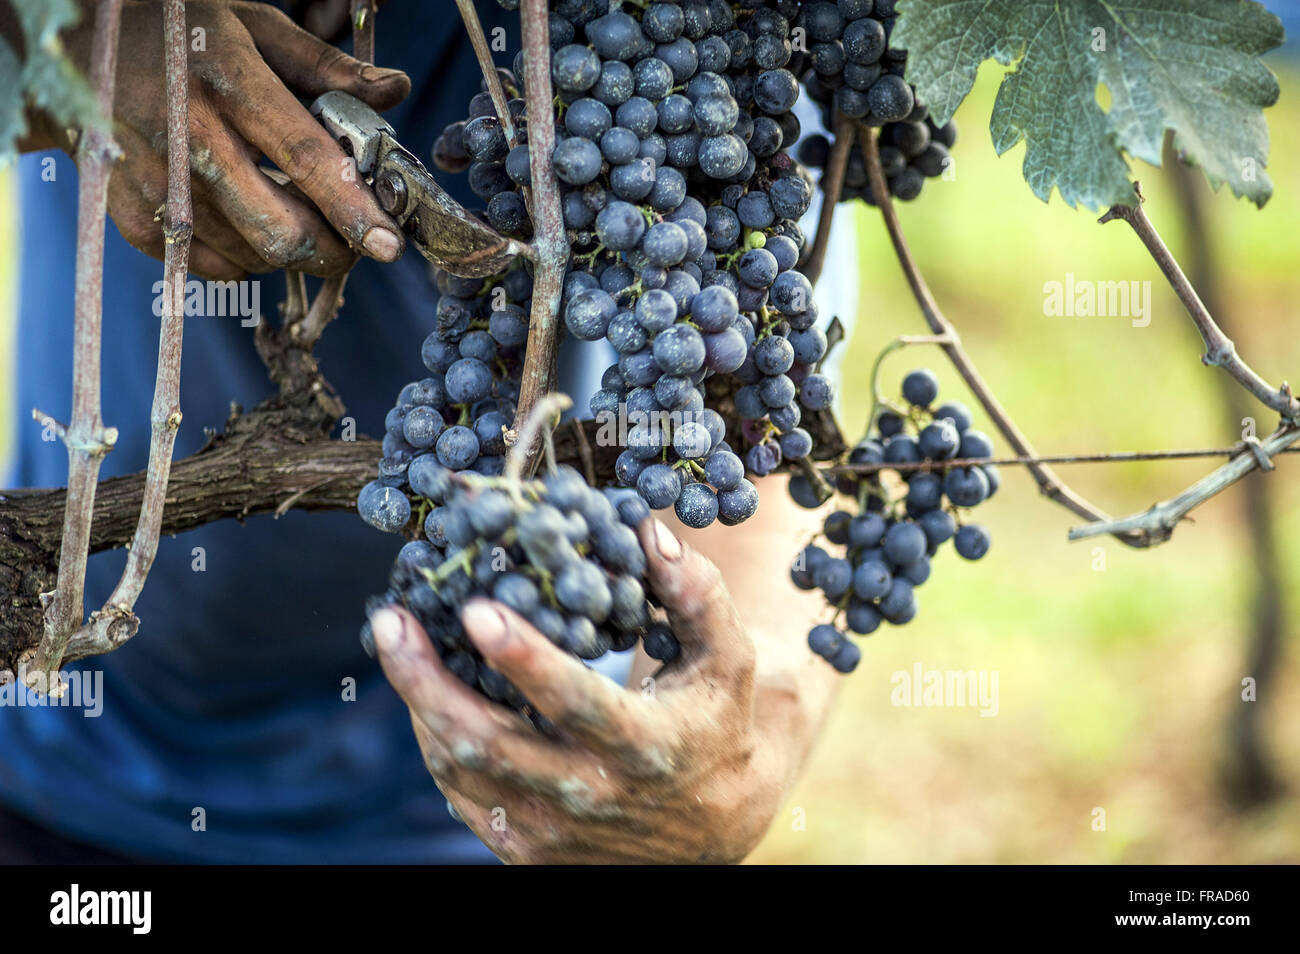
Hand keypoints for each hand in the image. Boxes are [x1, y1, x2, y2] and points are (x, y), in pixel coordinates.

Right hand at [44, 0, 411, 278]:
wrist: (70, 51)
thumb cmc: (176, 35)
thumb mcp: (251, 26)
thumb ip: (326, 66)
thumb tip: (395, 89)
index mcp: (228, 83)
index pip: (304, 159)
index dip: (352, 208)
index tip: (389, 242)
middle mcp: (190, 140)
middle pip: (279, 230)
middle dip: (332, 251)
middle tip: (356, 244)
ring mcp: (158, 185)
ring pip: (252, 256)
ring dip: (292, 253)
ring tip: (303, 223)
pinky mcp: (136, 218)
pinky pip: (213, 265)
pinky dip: (247, 258)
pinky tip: (252, 224)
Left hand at [371, 518, 789, 864]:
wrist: (711, 823)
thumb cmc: (716, 721)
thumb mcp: (726, 658)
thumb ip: (696, 594)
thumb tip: (644, 531)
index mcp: (643, 747)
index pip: (575, 702)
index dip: (523, 658)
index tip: (476, 609)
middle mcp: (590, 795)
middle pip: (487, 744)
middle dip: (425, 681)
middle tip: (389, 620)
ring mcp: (549, 829)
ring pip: (460, 766)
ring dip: (419, 700)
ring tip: (396, 638)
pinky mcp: (523, 846)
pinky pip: (459, 789)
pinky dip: (435, 732)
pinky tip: (424, 684)